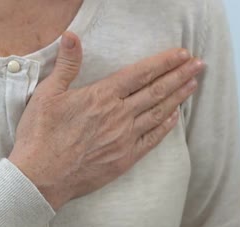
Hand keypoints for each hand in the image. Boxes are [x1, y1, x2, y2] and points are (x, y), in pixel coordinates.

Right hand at [9, 31, 204, 210]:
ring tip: (193, 84)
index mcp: (102, 96)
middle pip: (156, 91)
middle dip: (180, 75)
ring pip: (158, 113)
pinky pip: (152, 139)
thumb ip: (66, 65)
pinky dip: (166, 126)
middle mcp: (119, 115)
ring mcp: (124, 138)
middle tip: (199, 65)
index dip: (164, 62)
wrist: (42, 178)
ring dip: (178, 97)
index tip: (182, 54)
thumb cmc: (41, 136)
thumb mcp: (47, 94)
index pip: (140, 73)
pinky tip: (175, 117)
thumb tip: (71, 36)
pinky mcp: (125, 159)